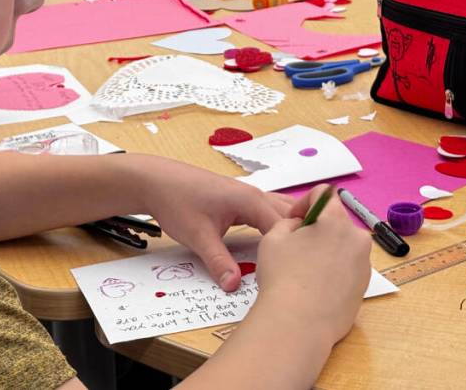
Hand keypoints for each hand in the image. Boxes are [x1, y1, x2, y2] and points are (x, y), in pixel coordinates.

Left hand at [136, 155, 293, 290]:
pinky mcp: (241, 200)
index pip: (287, 227)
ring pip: (282, 212)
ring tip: (300, 256)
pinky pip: (270, 212)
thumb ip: (218, 262)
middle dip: (301, 239)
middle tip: (308, 268)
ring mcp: (250, 196)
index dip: (294, 250)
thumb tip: (234, 286)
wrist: (157, 181)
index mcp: (251, 201)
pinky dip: (278, 226)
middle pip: (292, 217)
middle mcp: (256, 195)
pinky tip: (279, 243)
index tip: (296, 272)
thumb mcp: (198, 236)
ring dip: (292, 230)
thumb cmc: (177, 202)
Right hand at [256, 185, 372, 347]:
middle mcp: (356, 239)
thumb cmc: (283, 278)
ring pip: (343, 246)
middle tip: (296, 246)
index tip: (294, 220)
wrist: (298, 324)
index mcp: (336, 222)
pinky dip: (334, 270)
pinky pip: (348, 268)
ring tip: (305, 269)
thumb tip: (301, 225)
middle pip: (336, 221)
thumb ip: (289, 222)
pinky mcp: (364, 287)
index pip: (324, 194)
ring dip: (326, 250)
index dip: (304, 202)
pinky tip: (315, 286)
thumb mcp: (274, 238)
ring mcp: (363, 265)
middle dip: (317, 228)